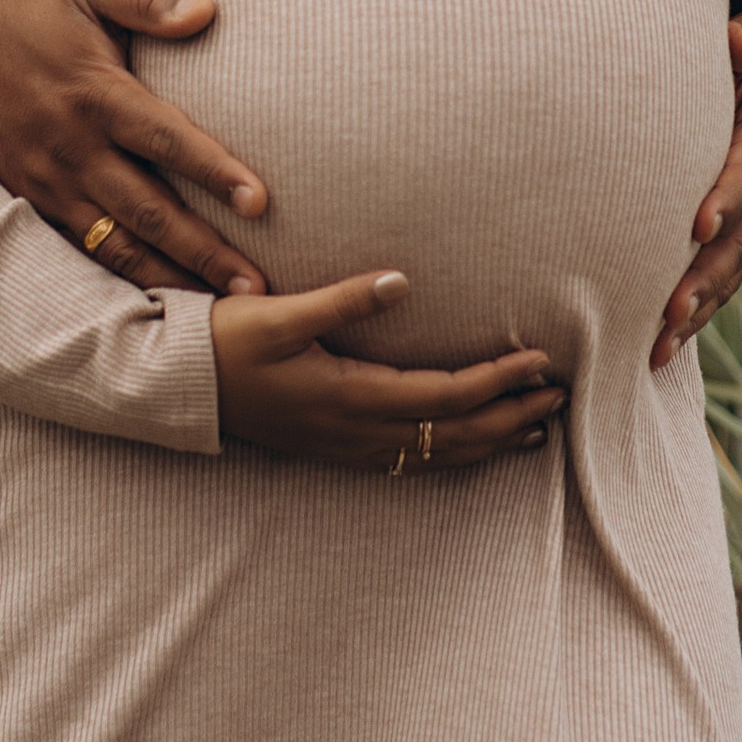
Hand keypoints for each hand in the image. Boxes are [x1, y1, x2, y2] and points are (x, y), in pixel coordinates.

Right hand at [0, 0, 272, 301]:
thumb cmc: (31, 8)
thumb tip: (207, 11)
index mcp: (94, 95)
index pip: (165, 140)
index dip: (214, 171)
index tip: (260, 202)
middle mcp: (72, 149)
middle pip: (148, 212)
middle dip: (204, 253)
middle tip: (258, 290)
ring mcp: (48, 182)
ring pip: (116, 246)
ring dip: (170, 279)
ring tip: (223, 309)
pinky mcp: (30, 201)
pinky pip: (81, 251)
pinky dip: (121, 280)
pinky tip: (160, 302)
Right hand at [212, 271, 568, 470]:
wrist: (179, 390)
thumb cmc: (225, 343)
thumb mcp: (279, 314)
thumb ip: (343, 301)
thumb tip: (403, 281)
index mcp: (351, 396)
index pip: (445, 396)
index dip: (497, 381)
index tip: (539, 361)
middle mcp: (357, 431)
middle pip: (453, 434)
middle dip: (511, 417)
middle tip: (562, 398)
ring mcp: (348, 447)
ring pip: (436, 454)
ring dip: (490, 441)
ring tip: (536, 428)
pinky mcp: (338, 448)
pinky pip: (411, 460)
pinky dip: (453, 453)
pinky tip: (471, 445)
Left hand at [648, 12, 741, 373]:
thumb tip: (737, 40)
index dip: (730, 198)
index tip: (700, 225)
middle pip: (739, 241)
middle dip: (706, 277)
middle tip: (671, 308)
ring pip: (728, 273)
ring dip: (697, 310)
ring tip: (661, 343)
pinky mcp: (736, 242)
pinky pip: (718, 284)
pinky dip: (693, 319)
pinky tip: (658, 350)